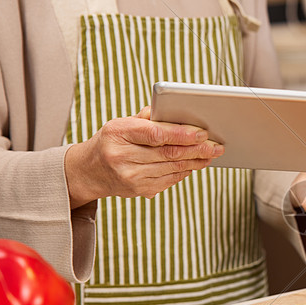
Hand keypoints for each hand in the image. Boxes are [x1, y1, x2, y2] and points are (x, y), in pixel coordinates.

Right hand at [64, 106, 223, 207]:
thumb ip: (148, 119)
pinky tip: (195, 165)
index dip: (182, 134)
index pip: (155, 133)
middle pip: (169, 153)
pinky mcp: (138, 190)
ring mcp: (130, 176)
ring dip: (196, 162)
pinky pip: (169, 180)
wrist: (89, 170)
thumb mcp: (122, 123)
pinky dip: (185, 172)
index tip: (202, 132)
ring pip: (173, 168)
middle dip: (197, 149)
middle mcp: (122, 156)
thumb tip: (177, 114)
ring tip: (211, 154)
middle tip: (216, 146)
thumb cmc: (112, 141)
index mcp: (118, 133)